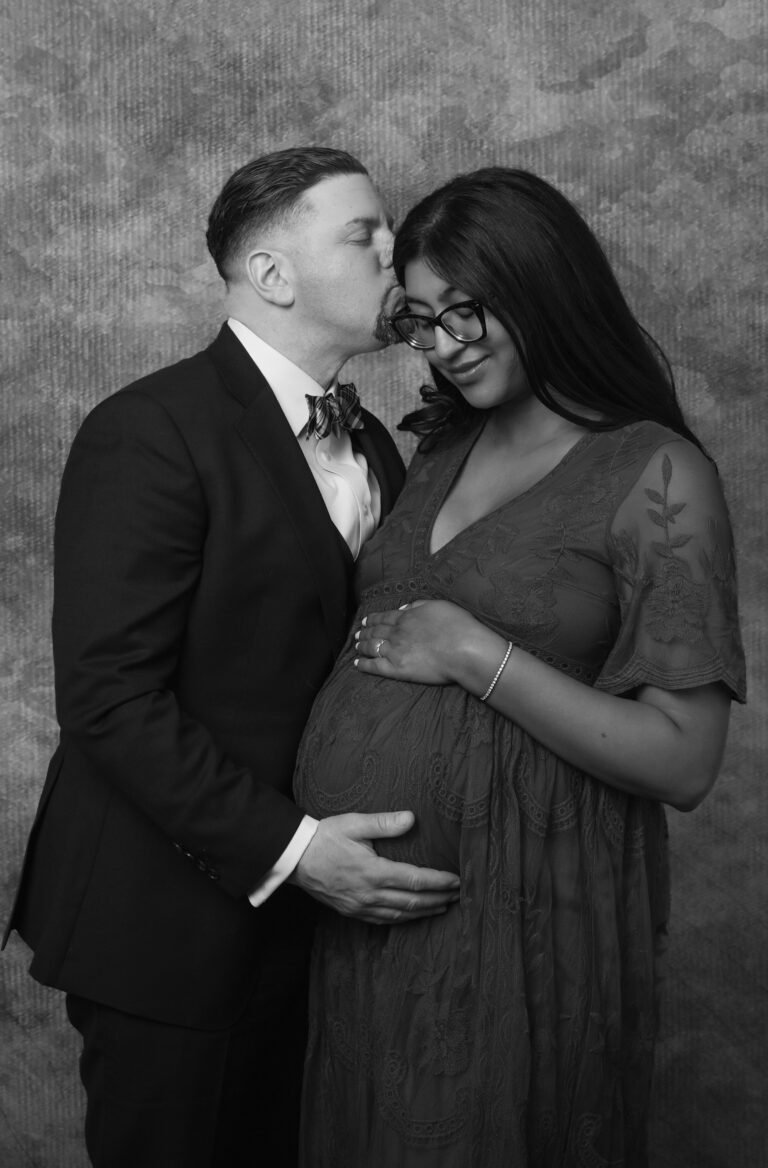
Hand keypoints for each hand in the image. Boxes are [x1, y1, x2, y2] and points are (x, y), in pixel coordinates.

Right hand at [290, 810, 459, 923]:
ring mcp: (360, 907)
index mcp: (373, 872)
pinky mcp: (352, 912)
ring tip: (443, 906)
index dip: (439, 882)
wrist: (295, 858)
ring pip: (400, 914)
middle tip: (459, 895)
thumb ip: (384, 823)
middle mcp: (369, 894)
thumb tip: (411, 818)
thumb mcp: (354, 824)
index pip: (415, 880)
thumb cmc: (325, 837)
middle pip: (413, 902)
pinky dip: (403, 919)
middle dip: (439, 899)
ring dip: (424, 912)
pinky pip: (384, 920)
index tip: (457, 880)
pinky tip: (412, 915)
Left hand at [353, 599, 484, 684]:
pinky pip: (375, 666)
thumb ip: (419, 605)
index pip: (384, 617)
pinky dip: (364, 664)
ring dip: (362, 645)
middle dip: (364, 632)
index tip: (366, 620)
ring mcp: (395, 650)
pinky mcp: (397, 669)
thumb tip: (405, 607)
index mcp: (407, 617)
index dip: (373, 619)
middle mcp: (397, 632)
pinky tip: (357, 663)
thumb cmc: (458, 626)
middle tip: (357, 634)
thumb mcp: (439, 606)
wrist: (464, 650)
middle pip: (375, 631)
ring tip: (356, 646)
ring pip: (372, 646)